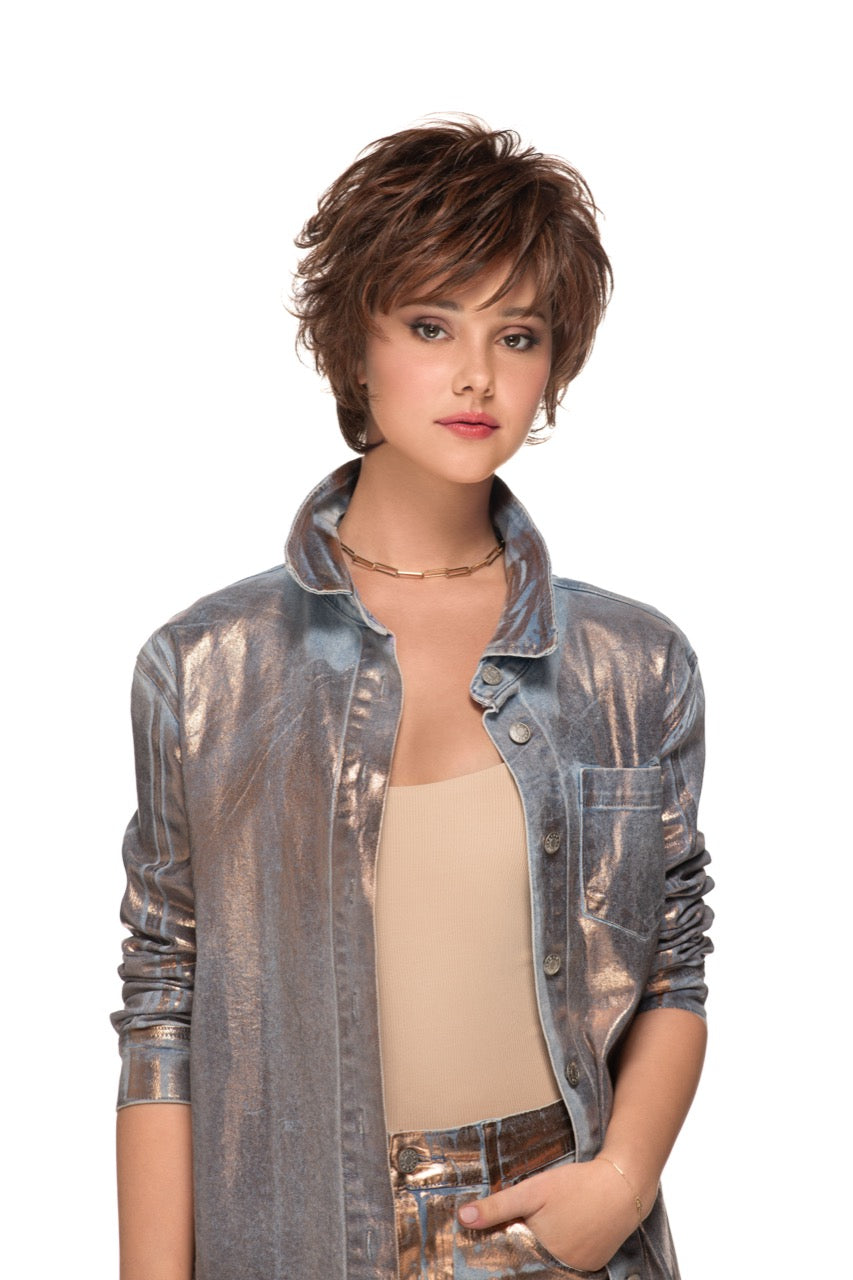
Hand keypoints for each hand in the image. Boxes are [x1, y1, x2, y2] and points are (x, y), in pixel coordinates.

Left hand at [457, 1158, 637, 1272]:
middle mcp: (559, 1270)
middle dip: (520, 1244)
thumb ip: (498, 1207)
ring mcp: (578, 1270)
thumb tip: (462, 1218)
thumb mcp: (532, 1191)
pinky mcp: (593, 1265)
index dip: (498, 1247)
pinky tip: (564, 1227)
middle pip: (528, 1259)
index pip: (509, 1259)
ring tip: (548, 1221)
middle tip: (528, 1219)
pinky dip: (560, 1247)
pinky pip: (567, 1261)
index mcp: (539, 1255)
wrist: (623, 1187)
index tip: (490, 1240)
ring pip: (547, 1260)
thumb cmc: (576, 1186)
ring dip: (540, 1246)